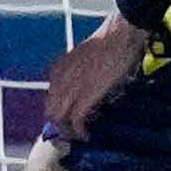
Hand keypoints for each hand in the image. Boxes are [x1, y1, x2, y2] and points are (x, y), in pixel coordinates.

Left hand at [39, 14, 146, 146]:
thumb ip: (79, 73)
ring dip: (68, 132)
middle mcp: (60, 80)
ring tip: (79, 136)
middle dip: (60, 126)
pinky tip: (86, 135)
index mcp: (58, 70)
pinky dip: (79, 131)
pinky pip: (76, 119)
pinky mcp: (87, 95)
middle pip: (50, 111)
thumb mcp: (85, 59)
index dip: (58, 112)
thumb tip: (87, 88)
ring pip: (58, 118)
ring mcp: (72, 88)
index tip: (68, 120)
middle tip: (73, 133)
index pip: (50, 99)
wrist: (120, 34)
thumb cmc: (110, 43)